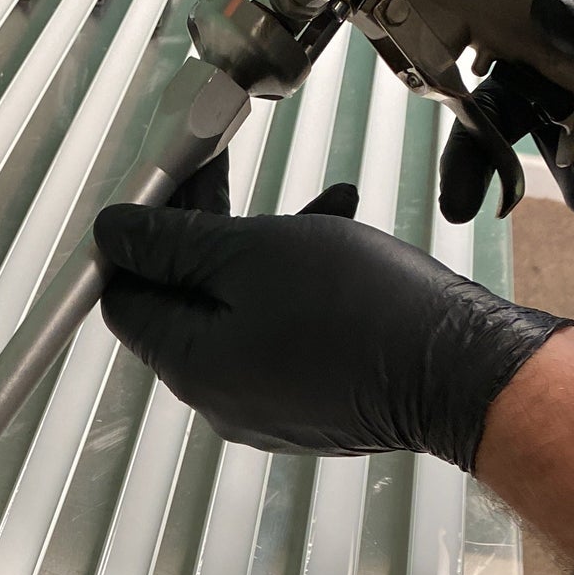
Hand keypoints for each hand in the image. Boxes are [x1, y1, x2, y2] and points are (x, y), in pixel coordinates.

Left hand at [94, 184, 571, 471]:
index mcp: (189, 365)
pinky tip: (341, 238)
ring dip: (265, 246)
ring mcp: (266, 404)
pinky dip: (301, 282)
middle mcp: (218, 397)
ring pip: (241, 309)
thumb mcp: (253, 252)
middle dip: (207, 230)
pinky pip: (284, 332)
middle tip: (226, 171)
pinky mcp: (310, 401)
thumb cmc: (364, 311)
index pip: (124, 297)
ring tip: (317, 205)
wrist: (461, 370)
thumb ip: (173, 243)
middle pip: (184, 301)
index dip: (136, 237)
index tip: (165, 187)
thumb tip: (112, 234)